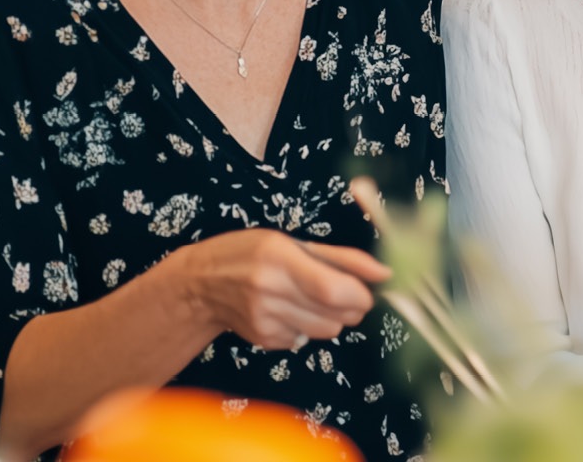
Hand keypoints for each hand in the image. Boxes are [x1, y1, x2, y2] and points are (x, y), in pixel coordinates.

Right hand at [175, 229, 390, 350]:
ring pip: (326, 330)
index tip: (367, 290)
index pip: (334, 289)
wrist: (198, 285)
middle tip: (341, 291)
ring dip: (331, 317)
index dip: (360, 294)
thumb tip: (383, 273)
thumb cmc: (248, 254)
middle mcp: (270, 291)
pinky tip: (288, 310)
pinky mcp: (263, 340)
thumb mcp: (291, 242)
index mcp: (280, 258)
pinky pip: (306, 339)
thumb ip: (342, 258)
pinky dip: (307, 326)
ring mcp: (265, 320)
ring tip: (310, 298)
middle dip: (351, 306)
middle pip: (336, 314)